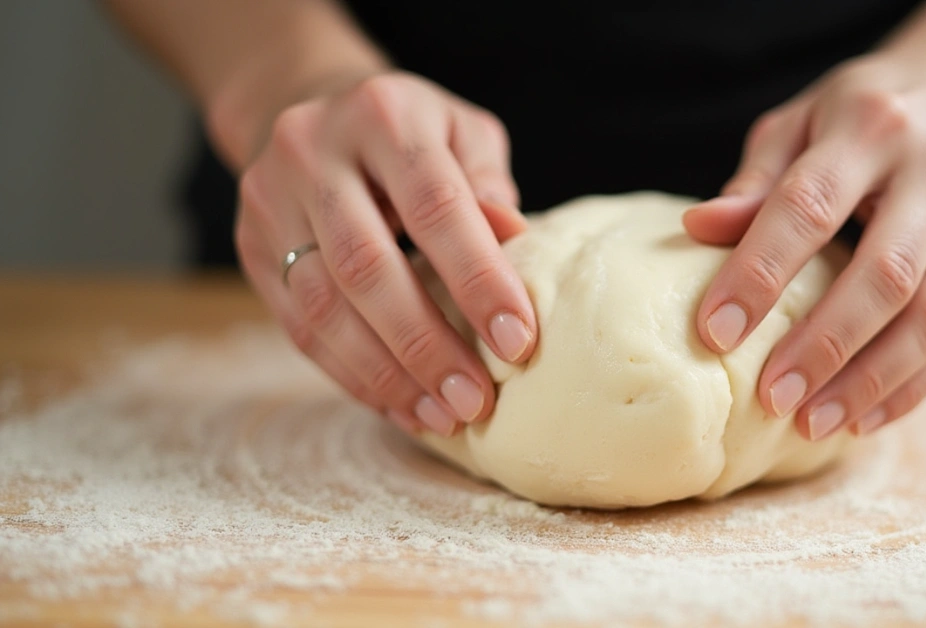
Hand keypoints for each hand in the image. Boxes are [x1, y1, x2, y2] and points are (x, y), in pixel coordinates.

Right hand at [234, 71, 537, 436]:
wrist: (311, 107)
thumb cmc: (412, 132)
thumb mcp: (463, 134)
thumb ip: (488, 185)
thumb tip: (517, 242)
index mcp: (383, 117)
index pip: (435, 207)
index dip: (478, 280)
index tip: (517, 342)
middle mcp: (312, 154)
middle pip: (367, 267)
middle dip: (426, 345)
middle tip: (475, 400)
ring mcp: (270, 202)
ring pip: (324, 308)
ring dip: (387, 375)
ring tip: (443, 415)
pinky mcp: (251, 247)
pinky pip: (301, 327)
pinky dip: (354, 376)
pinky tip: (401, 405)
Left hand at [685, 54, 925, 439]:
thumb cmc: (866, 114)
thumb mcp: (804, 122)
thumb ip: (757, 181)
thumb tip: (698, 229)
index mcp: (871, 128)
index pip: (809, 206)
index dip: (760, 271)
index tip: (715, 331)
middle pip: (884, 274)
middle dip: (823, 344)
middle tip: (770, 397)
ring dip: (870, 380)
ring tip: (811, 423)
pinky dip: (910, 387)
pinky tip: (861, 418)